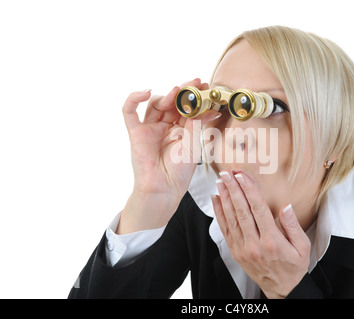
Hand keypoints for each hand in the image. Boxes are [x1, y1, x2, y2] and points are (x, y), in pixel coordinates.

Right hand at [118, 79, 220, 232]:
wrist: (164, 189)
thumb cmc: (179, 172)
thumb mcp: (193, 146)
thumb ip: (196, 125)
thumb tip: (206, 108)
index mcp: (181, 129)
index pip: (187, 108)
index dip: (195, 96)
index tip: (205, 86)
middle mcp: (165, 126)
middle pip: (172, 102)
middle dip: (183, 91)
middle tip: (195, 83)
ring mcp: (150, 128)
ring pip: (155, 104)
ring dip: (166, 96)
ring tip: (177, 92)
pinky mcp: (136, 132)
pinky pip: (129, 112)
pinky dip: (134, 99)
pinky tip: (145, 92)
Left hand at [211, 171, 310, 298]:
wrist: (282, 290)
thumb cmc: (294, 266)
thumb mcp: (302, 247)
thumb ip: (293, 226)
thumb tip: (286, 206)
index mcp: (272, 241)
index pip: (258, 209)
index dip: (249, 190)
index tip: (242, 176)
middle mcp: (254, 244)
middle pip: (241, 211)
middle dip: (233, 189)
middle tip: (227, 174)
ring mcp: (243, 248)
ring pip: (231, 219)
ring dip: (224, 198)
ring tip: (221, 182)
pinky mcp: (236, 252)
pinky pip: (225, 229)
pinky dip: (219, 213)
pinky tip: (217, 200)